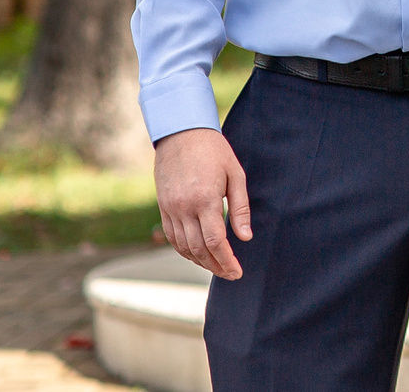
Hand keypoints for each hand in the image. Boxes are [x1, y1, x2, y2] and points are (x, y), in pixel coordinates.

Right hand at [154, 128, 250, 279]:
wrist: (181, 134)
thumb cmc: (214, 151)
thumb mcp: (235, 174)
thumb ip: (240, 208)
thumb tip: (245, 237)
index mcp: (205, 200)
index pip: (215, 241)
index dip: (227, 260)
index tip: (237, 271)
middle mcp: (184, 208)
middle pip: (199, 249)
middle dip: (216, 266)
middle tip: (231, 274)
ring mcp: (170, 209)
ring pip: (183, 247)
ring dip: (200, 262)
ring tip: (217, 267)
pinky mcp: (163, 208)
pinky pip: (172, 237)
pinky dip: (184, 250)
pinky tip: (198, 254)